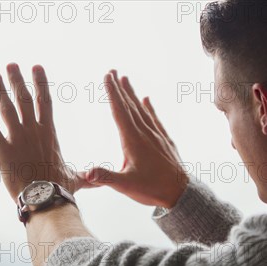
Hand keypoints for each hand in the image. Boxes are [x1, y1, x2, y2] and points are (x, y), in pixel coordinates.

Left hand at [0, 63, 89, 202]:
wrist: (45, 199)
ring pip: (6, 108)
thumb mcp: (76, 180)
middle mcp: (33, 130)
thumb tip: (101, 181)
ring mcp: (17, 138)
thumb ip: (87, 176)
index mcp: (49, 133)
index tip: (36, 67)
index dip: (40, 82)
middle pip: (24, 98)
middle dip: (17, 80)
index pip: (45, 100)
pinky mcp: (2, 149)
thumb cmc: (61, 190)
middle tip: (10, 66)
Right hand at [86, 70, 188, 207]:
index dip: (112, 93)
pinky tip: (146, 100)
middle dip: (120, 88)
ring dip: (132, 94)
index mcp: (132, 140)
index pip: (119, 112)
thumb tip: (86, 174)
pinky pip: (154, 119)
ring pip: (141, 109)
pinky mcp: (164, 140)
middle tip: (112, 71)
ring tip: (126, 79)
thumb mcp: (125, 185)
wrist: (180, 193)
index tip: (107, 77)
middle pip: (129, 106)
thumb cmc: (152, 189)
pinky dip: (149, 108)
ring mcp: (156, 135)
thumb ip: (105, 177)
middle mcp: (144, 133)